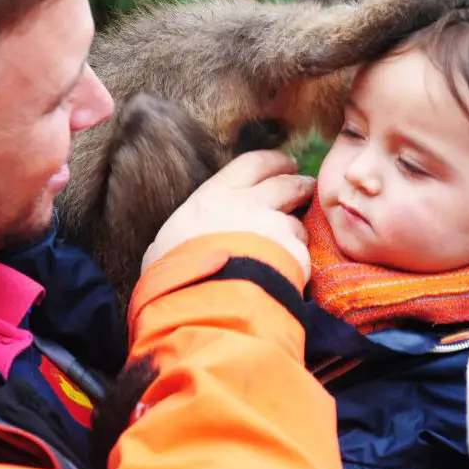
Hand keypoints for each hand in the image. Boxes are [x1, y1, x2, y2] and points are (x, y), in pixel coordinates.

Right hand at [141, 150, 315, 281]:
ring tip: (286, 248)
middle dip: (299, 184)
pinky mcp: (295, 256)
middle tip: (305, 189)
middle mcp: (251, 204)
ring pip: (297, 224)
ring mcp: (276, 228)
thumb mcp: (163, 246)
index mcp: (215, 196)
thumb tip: (183, 238)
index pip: (252, 163)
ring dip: (295, 232)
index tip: (286, 163)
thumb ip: (185, 232)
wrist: (204, 306)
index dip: (273, 162)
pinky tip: (286, 277)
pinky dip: (297, 264)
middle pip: (287, 183)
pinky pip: (302, 256)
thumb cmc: (173, 277)